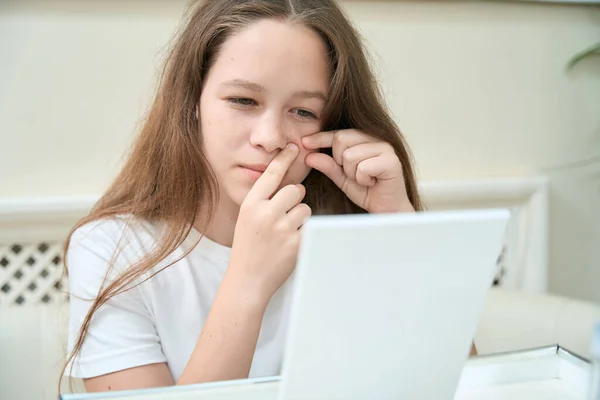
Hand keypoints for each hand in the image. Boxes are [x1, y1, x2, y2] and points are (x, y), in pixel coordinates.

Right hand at [229, 143, 310, 301]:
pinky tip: (290, 244)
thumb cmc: (248, 248)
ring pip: (305, 208)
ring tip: (285, 233)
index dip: (284, 159)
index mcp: (251, 204)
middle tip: (285, 215)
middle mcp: (265, 213)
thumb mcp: (247, 219)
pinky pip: (309, 226)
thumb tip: (287, 183)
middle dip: (295, 200)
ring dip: (300, 218)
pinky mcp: (295, 243)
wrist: (247, 280)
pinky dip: (304, 233)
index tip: (294, 147)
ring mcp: (281, 228)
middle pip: (295, 190)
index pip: (271, 174)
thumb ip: (263, 201)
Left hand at [302, 129, 413, 213]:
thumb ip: (328, 166)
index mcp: (365, 139)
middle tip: (352, 175)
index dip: (321, 138)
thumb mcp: (342, 178)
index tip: (305, 142)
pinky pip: (363, 167)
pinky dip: (363, 179)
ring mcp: (385, 148)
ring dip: (352, 173)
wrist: (387, 209)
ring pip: (350, 155)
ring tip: (364, 180)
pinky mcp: (392, 161)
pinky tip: (372, 183)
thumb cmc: (368, 191)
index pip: (338, 133)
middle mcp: (376, 139)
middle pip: (341, 140)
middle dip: (339, 162)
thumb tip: (308, 155)